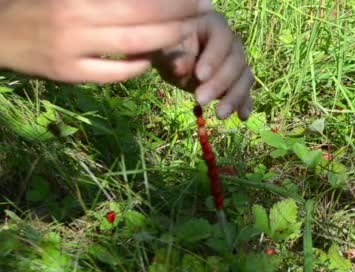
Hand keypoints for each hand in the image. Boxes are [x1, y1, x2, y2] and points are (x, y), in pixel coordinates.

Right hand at [0, 0, 211, 82]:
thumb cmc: (41, 5)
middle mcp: (78, 18)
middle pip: (142, 17)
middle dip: (179, 13)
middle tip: (204, 8)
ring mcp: (73, 48)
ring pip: (134, 45)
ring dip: (166, 38)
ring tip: (187, 31)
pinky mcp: (70, 74)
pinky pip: (115, 73)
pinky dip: (137, 66)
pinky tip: (150, 59)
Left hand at [151, 12, 253, 120]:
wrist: (171, 59)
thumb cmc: (167, 49)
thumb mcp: (164, 49)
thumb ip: (172, 56)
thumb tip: (182, 69)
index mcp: (214, 25)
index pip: (222, 38)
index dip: (214, 57)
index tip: (199, 76)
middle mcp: (231, 42)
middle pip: (236, 61)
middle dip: (220, 83)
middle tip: (200, 99)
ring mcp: (237, 62)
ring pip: (244, 77)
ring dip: (235, 97)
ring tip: (220, 115)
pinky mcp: (237, 81)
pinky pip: (245, 91)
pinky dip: (244, 104)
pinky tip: (242, 117)